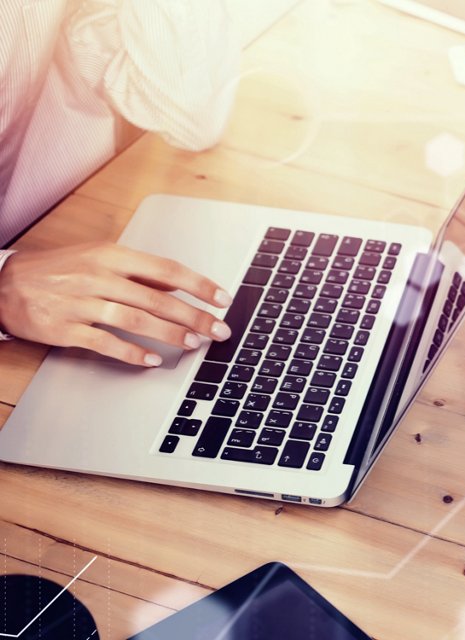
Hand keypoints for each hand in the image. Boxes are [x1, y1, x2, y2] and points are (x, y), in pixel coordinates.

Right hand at [0, 243, 231, 365]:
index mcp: (112, 255)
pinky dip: (132, 353)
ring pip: (136, 319)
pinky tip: (152, 360)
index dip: (199, 285)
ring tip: (193, 344)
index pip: (166, 269)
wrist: (6, 283)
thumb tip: (182, 285)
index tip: (223, 298)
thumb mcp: (100, 258)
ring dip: (169, 334)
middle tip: (219, 330)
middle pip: (157, 298)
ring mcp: (81, 303)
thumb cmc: (60, 270)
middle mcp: (99, 276)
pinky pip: (105, 342)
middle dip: (194, 316)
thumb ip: (139, 271)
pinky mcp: (65, 328)